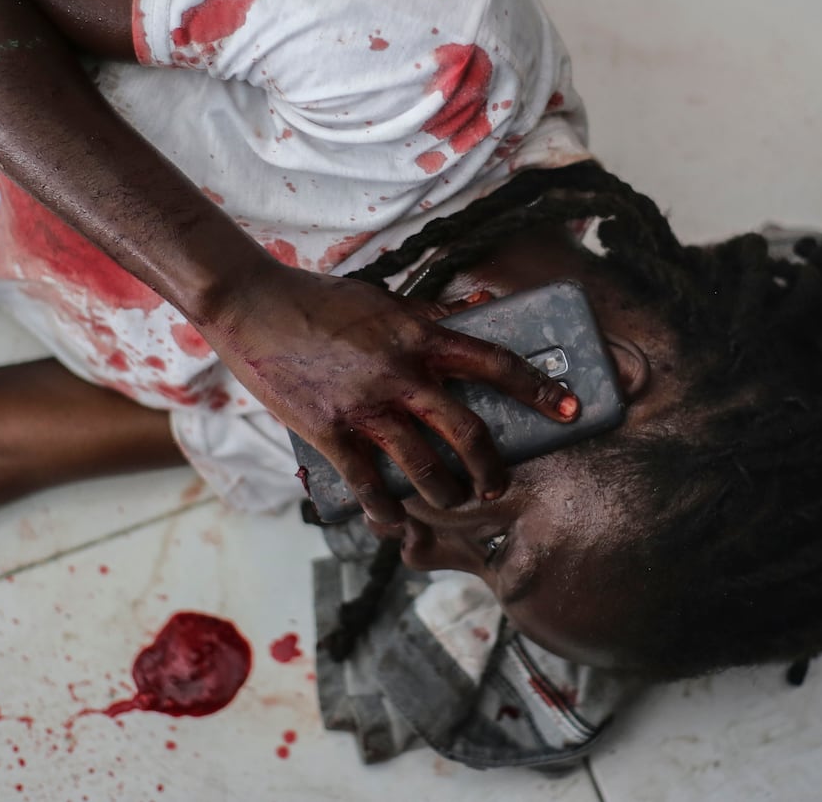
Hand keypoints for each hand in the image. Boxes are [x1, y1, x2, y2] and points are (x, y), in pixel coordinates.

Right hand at [199, 264, 578, 522]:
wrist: (252, 306)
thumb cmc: (322, 299)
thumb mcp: (385, 299)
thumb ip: (433, 312)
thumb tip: (482, 304)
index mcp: (419, 336)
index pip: (493, 362)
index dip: (537, 388)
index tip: (570, 408)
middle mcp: (400, 374)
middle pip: (467, 430)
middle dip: (492, 466)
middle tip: (499, 484)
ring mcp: (365, 407)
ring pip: (425, 466)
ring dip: (447, 494)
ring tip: (454, 501)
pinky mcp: (330, 433)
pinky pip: (370, 484)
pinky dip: (387, 510)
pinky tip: (395, 521)